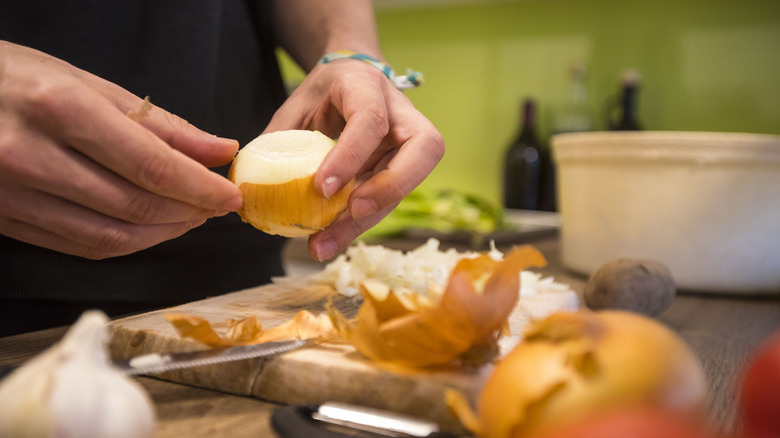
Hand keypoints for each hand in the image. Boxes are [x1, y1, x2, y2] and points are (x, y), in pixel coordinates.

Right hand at [0, 42, 241, 258]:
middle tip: (217, 204)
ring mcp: (13, 195)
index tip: (232, 194)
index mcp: (59, 109)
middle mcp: (32, 156)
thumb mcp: (86, 84)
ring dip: (163, 233)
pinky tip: (151, 226)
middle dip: (189, 212)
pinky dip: (127, 241)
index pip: (152, 167)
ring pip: (111, 237)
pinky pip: (81, 245)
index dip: (202, 189)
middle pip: (136, 206)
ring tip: (191, 216)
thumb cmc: (15, 79)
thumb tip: (219, 150)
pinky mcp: (6, 220)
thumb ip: (159, 124)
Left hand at [264, 60, 444, 260]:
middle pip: (424, 148)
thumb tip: (247, 184)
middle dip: (390, 186)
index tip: (322, 187)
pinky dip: (358, 224)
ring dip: (367, 220)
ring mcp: (409, 142)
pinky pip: (388, 199)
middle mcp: (401, 113)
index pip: (372, 119)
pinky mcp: (403, 170)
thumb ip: (279, 139)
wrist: (350, 81)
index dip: (351, 155)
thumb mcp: (296, 105)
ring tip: (324, 244)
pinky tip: (329, 241)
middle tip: (353, 211)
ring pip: (407, 183)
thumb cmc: (323, 93)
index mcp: (367, 86)